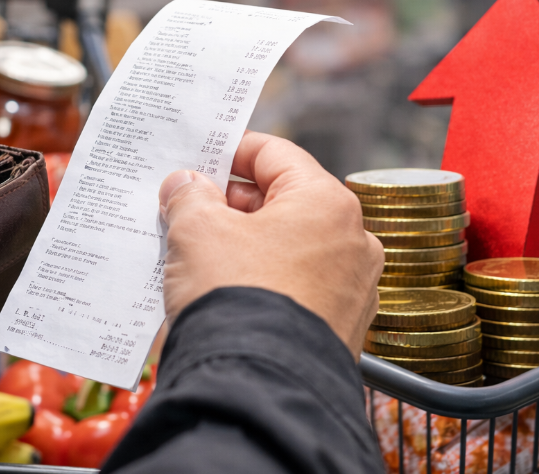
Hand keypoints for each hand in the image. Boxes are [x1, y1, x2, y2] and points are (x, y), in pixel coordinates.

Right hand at [158, 131, 381, 359]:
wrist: (257, 387)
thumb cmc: (237, 296)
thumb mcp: (198, 230)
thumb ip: (190, 196)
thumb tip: (186, 186)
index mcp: (328, 203)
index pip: (274, 154)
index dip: (230, 151)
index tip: (198, 160)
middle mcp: (353, 241)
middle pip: (283, 201)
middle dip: (231, 202)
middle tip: (187, 208)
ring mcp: (352, 288)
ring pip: (288, 246)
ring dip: (244, 242)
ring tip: (197, 251)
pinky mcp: (339, 327)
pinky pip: (295, 285)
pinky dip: (262, 278)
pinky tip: (223, 287)